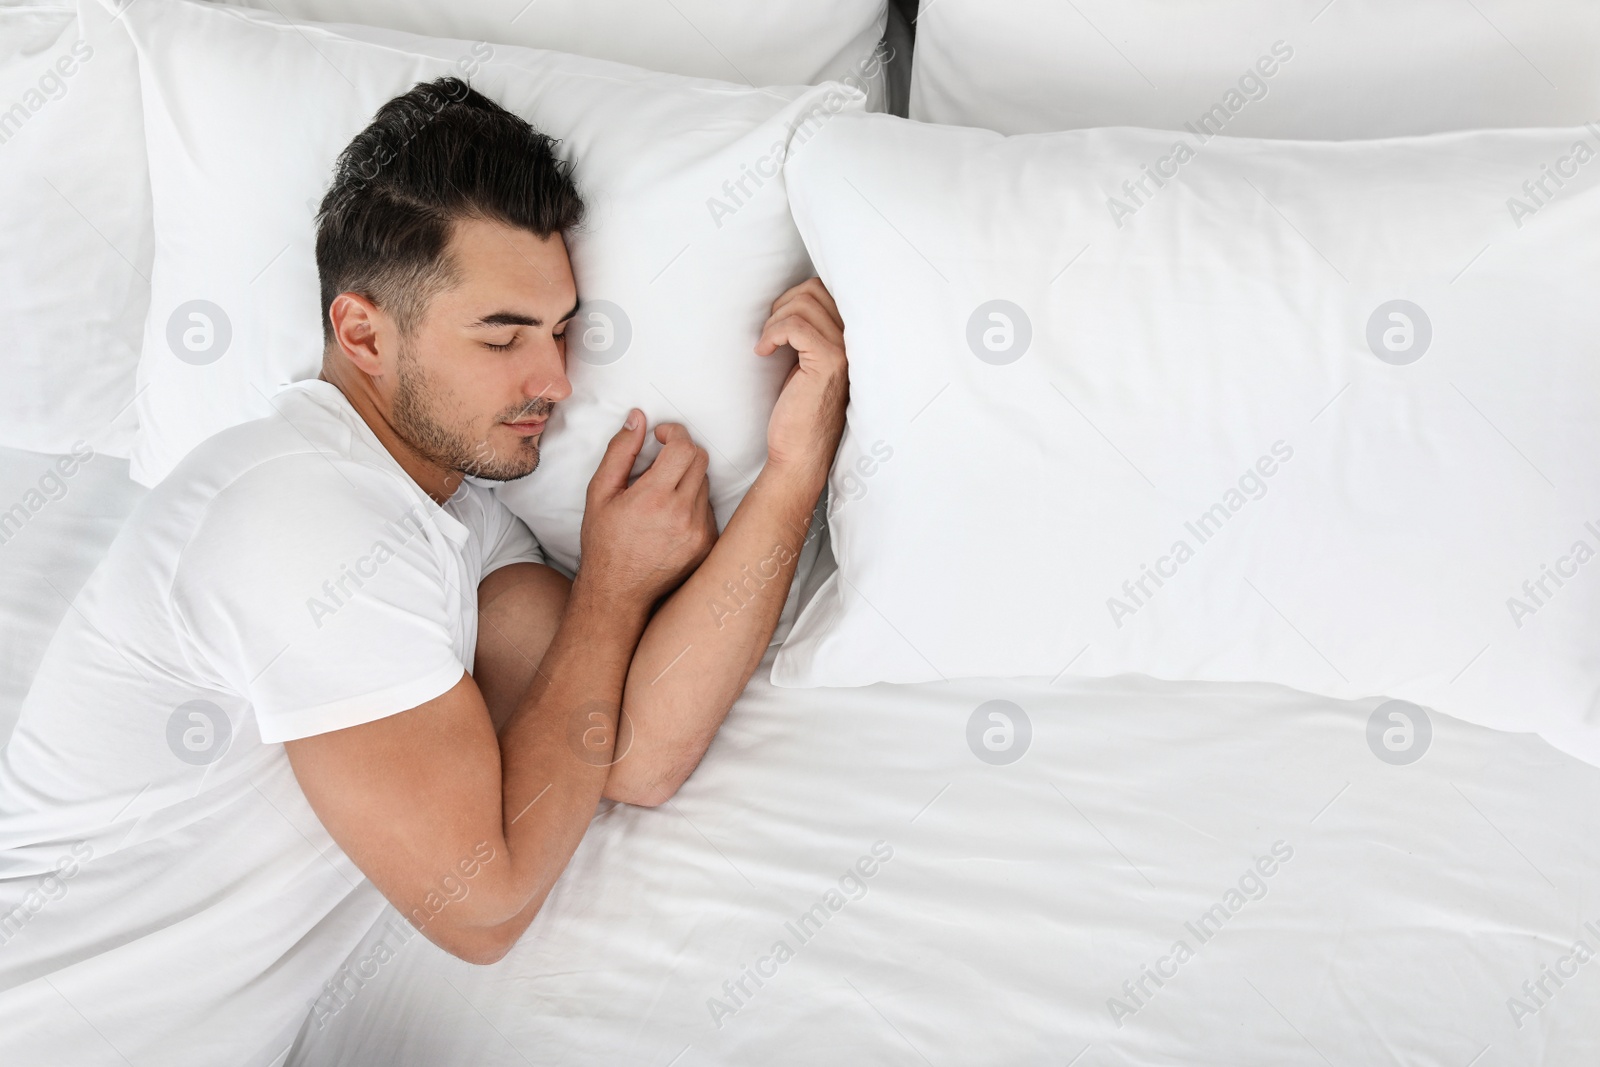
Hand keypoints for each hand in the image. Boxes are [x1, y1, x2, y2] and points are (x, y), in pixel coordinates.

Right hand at [578, 411, 717, 609]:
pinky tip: (670, 518)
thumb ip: (620, 452)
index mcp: (654, 498)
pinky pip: (708, 508)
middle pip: (700, 460)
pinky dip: (693, 503)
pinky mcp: (708, 544)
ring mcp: (700, 532)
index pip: (684, 447)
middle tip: (660, 461)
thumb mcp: (600, 493)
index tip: (660, 436)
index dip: (674, 433)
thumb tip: (637, 418)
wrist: (618, 592)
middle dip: (681, 452)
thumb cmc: (604, 542)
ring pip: (705, 483)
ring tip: (661, 496)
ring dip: (687, 478)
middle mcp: (682, 515)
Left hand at [755, 278, 848, 476]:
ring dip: (774, 321)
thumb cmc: (799, 410)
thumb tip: (791, 299)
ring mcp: (844, 350)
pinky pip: (794, 326)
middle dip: (782, 305)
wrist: (801, 451)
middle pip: (814, 290)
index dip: (794, 297)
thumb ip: (809, 331)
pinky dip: (772, 334)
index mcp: (850, 337)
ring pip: (803, 305)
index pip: (825, 289)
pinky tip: (763, 352)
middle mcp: (854, 340)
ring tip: (767, 345)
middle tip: (770, 334)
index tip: (777, 324)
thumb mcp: (805, 362)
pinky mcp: (828, 362)